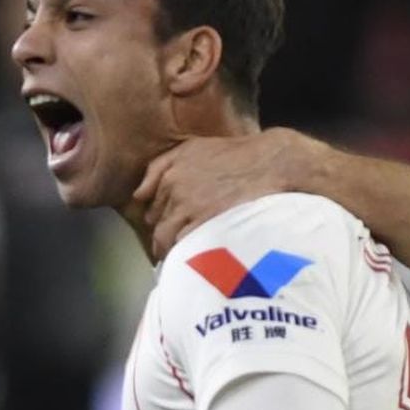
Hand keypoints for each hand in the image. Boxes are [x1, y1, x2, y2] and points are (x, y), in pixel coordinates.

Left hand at [133, 127, 320, 261]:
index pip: (151, 209)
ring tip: (185, 261)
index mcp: (170, 174)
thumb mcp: (193, 149)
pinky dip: (187, 255)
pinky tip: (197, 260)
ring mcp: (190, 209)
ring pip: (167, 239)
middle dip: (163, 239)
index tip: (170, 230)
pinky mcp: (207, 225)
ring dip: (173, 251)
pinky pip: (186, 247)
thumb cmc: (236, 155)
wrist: (271, 164)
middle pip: (157, 226)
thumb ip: (160, 167)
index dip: (161, 221)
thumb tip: (138, 195)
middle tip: (174, 251)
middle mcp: (175, 191)